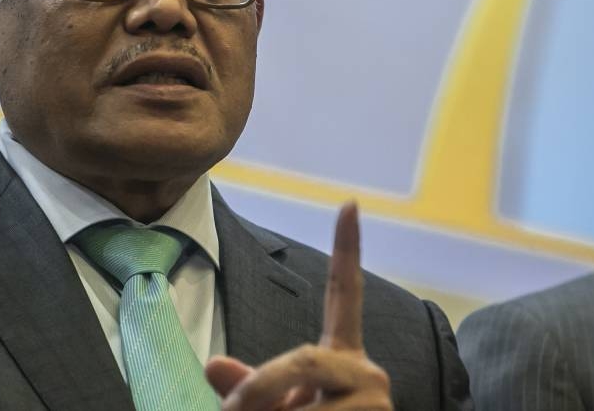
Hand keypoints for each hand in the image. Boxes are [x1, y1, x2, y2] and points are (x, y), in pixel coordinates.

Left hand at [206, 203, 391, 409]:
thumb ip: (250, 387)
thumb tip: (214, 366)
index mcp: (342, 357)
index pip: (345, 294)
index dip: (347, 249)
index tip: (350, 203)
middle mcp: (367, 372)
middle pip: (302, 359)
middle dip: (260, 388)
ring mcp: (379, 400)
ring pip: (307, 407)